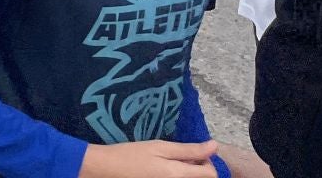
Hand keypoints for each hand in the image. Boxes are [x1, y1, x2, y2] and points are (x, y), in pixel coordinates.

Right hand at [78, 138, 219, 176]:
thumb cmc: (131, 155)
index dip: (208, 161)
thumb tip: (214, 146)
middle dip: (198, 168)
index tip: (194, 152)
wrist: (107, 169)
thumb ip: (188, 149)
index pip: (211, 174)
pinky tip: (164, 170)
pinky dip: (177, 175)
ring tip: (171, 162)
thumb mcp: (159, 147)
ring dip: (188, 172)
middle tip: (182, 156)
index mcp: (179, 175)